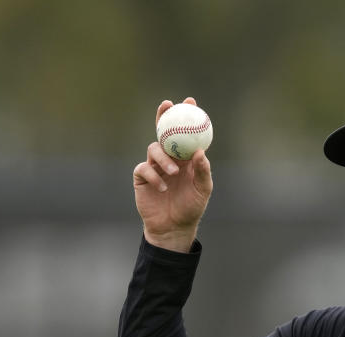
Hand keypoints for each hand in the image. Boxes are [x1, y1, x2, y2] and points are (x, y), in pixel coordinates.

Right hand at [132, 97, 213, 251]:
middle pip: (164, 131)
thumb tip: (201, 151)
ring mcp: (154, 166)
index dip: (186, 115)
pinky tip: (163, 187)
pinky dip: (154, 176)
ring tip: (174, 172)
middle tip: (167, 106)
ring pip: (154, 149)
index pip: (185, 132)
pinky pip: (144, 169)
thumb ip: (203, 170)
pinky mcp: (142, 177)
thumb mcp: (202, 189)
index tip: (190, 102)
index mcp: (185, 157)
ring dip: (164, 158)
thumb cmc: (191, 207)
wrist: (174, 227)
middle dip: (163, 116)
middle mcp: (169, 158)